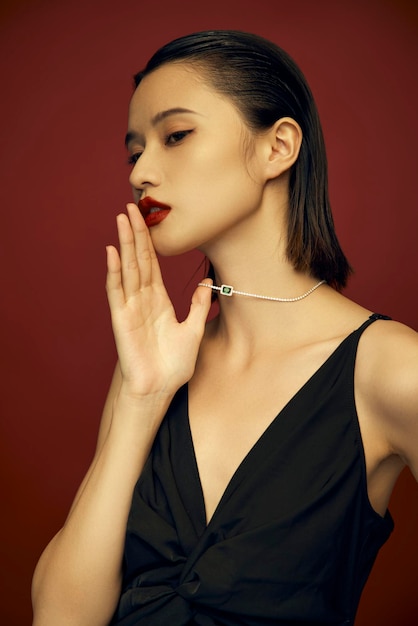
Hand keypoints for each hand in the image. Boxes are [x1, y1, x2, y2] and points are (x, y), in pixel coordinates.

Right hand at [105, 203, 211, 397]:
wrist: (160, 388)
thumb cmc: (173, 365)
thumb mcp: (194, 330)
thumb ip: (199, 306)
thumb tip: (208, 283)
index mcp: (158, 301)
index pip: (152, 264)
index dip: (149, 241)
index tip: (147, 219)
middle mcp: (143, 300)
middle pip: (138, 260)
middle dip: (136, 234)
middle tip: (131, 207)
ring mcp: (131, 308)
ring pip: (128, 269)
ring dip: (125, 244)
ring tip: (122, 220)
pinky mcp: (122, 319)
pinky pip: (117, 291)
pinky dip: (114, 272)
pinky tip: (112, 252)